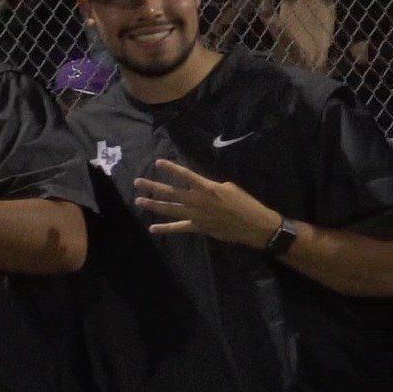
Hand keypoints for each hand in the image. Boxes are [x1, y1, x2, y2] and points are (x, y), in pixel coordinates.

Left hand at [132, 158, 287, 246]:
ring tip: (139, 200)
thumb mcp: (229, 187)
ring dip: (153, 205)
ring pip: (170, 209)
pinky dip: (165, 228)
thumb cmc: (245, 203)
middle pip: (171, 192)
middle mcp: (198, 201)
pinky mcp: (198, 227)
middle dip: (153, 187)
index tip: (157, 162)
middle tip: (137, 182)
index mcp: (207, 188)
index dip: (171, 168)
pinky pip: (179, 227)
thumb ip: (209, 186)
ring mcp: (196, 215)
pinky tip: (152, 228)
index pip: (185, 175)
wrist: (255, 224)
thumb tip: (198, 185)